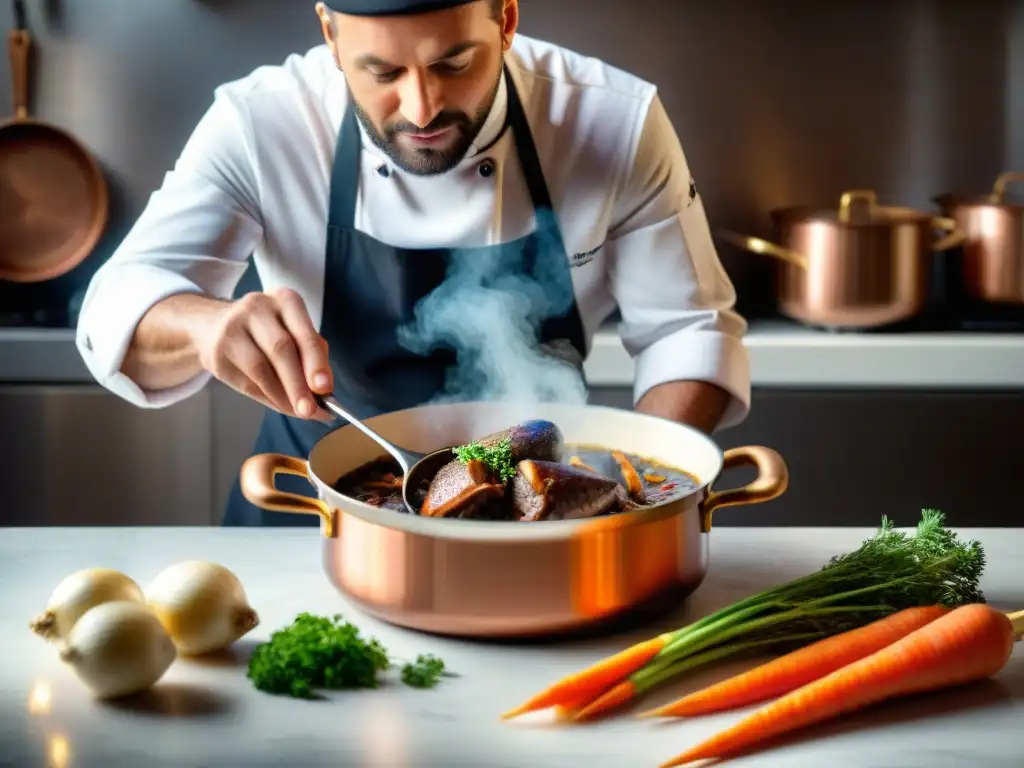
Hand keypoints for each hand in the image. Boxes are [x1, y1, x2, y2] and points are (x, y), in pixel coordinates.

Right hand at [193, 288, 333, 419]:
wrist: (214, 325)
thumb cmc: (268, 331)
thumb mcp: (294, 330)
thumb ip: (313, 355)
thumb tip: (324, 391)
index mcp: (285, 300)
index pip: (303, 333)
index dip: (315, 362)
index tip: (324, 388)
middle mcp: (257, 308)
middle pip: (281, 350)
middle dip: (298, 385)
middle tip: (310, 410)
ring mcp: (232, 329)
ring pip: (260, 369)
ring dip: (282, 396)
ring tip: (297, 412)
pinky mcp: (217, 353)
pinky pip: (247, 382)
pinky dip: (267, 398)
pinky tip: (280, 405)